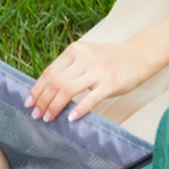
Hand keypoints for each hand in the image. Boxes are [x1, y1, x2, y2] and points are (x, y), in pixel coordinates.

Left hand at [26, 39, 153, 121]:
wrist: (139, 54)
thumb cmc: (109, 58)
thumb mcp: (86, 55)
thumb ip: (69, 67)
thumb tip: (47, 89)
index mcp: (74, 51)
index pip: (49, 72)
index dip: (37, 89)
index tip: (29, 102)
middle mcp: (84, 59)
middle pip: (55, 82)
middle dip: (43, 100)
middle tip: (36, 114)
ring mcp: (97, 71)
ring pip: (68, 90)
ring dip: (55, 106)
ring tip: (48, 118)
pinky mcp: (110, 83)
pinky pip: (91, 98)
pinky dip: (79, 109)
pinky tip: (71, 118)